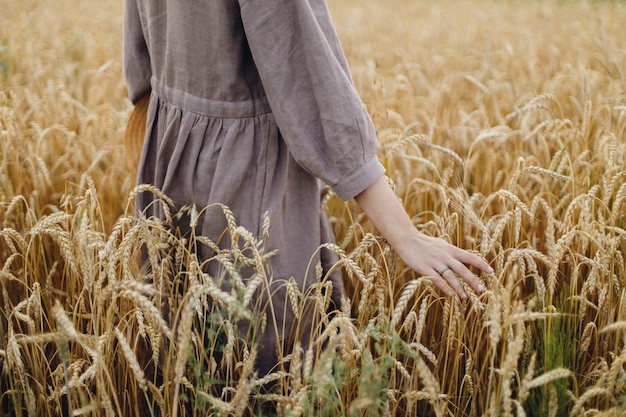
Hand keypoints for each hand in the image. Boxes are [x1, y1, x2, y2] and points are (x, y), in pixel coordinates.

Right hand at [354, 175, 492, 298]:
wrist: (406, 239)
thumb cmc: (424, 243)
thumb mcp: (441, 244)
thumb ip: (453, 253)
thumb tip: (467, 260)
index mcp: (450, 249)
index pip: (469, 257)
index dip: (481, 264)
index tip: (491, 272)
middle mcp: (444, 256)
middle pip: (462, 269)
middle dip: (473, 280)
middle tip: (482, 290)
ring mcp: (434, 262)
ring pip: (450, 277)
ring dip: (459, 288)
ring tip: (465, 297)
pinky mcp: (424, 269)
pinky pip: (437, 280)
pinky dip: (445, 288)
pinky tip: (451, 295)